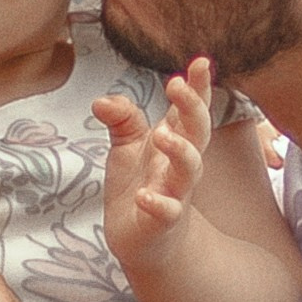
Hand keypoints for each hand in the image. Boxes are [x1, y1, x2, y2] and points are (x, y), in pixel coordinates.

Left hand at [96, 58, 214, 281]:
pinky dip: (158, 203)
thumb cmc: (140, 184)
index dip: (197, 87)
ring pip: (188, 170)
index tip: (199, 62)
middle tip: (176, 85)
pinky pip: (167, 211)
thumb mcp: (128, 146)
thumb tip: (102, 100)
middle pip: (197, 132)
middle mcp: (180, 164)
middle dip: (192, 108)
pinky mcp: (162, 221)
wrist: (143, 240)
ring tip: (161, 135)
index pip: (191, 110)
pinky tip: (145, 196)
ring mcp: (175, 192)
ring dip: (179, 150)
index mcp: (176, 140)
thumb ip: (122, 119)